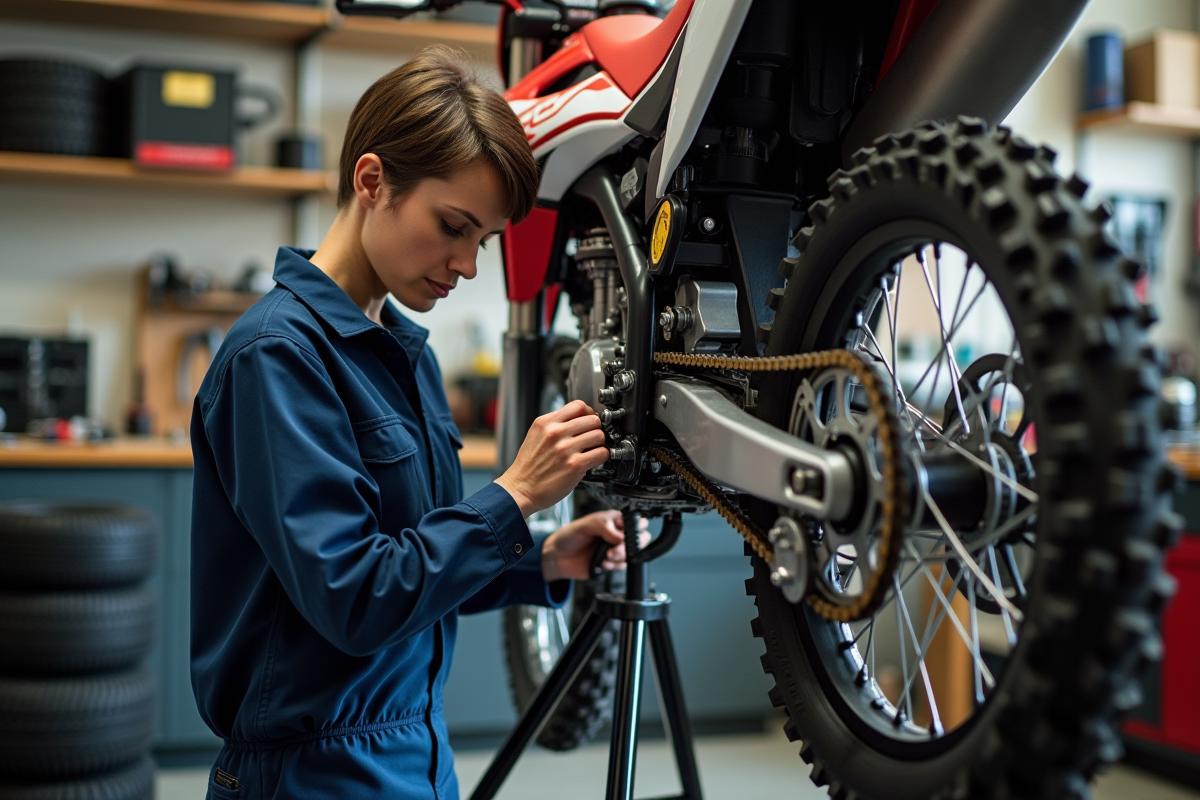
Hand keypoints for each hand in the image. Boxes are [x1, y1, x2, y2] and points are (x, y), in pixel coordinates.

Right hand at [494, 400, 608, 516]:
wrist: (521, 489)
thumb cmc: (529, 466)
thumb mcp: (536, 435)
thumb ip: (555, 425)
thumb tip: (579, 419)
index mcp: (545, 423)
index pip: (578, 405)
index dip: (588, 413)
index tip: (588, 421)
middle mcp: (555, 433)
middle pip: (592, 419)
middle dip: (595, 428)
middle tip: (592, 437)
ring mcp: (565, 449)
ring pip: (599, 435)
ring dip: (599, 443)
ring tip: (592, 449)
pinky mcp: (575, 465)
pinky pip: (601, 453)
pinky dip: (601, 456)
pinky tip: (593, 460)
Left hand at [541, 511, 650, 582]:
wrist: (558, 558)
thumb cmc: (569, 536)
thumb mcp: (586, 525)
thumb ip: (604, 527)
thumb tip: (620, 537)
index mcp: (613, 520)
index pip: (635, 520)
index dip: (635, 527)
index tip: (626, 534)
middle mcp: (616, 534)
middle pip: (639, 538)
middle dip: (629, 545)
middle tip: (614, 548)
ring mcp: (614, 549)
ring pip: (632, 554)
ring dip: (620, 557)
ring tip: (605, 556)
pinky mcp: (611, 563)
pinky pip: (622, 566)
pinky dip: (614, 566)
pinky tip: (602, 563)